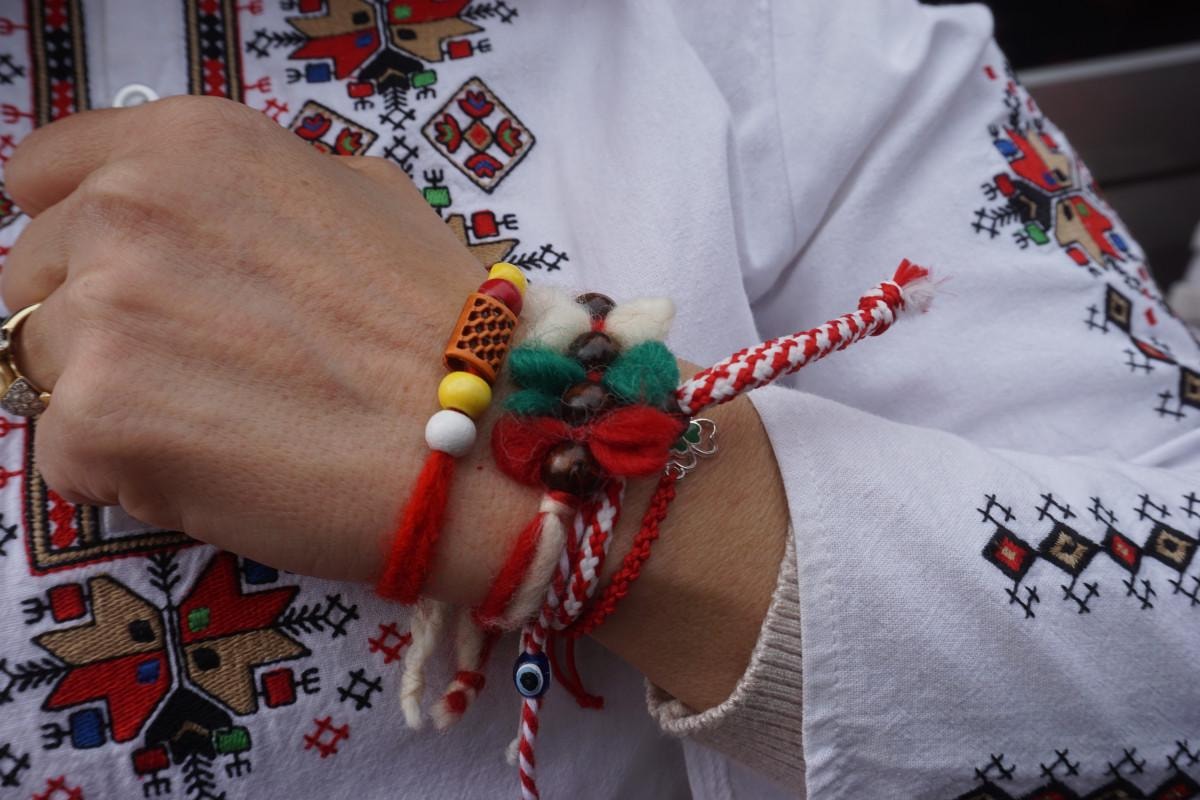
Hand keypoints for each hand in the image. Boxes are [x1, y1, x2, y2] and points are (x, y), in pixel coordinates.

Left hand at [1, 96, 522, 584]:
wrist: (483, 439)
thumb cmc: (436, 327)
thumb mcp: (362, 198)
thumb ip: (255, 193)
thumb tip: (208, 219)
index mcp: (188, 146)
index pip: (42, 173)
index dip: (74, 233)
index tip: (110, 278)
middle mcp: (128, 209)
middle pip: (34, 279)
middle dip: (96, 325)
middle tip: (196, 373)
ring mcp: (104, 313)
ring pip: (46, 370)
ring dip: (114, 402)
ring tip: (222, 428)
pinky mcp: (99, 419)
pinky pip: (66, 455)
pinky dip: (125, 473)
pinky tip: (216, 473)